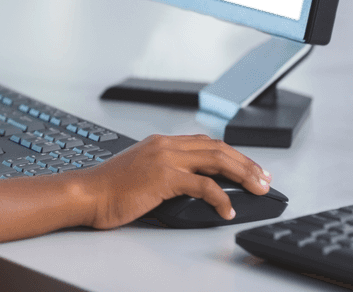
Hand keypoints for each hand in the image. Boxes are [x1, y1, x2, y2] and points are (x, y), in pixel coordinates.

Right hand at [75, 134, 272, 228]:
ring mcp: (165, 159)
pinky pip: (204, 186)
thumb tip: (192, 187)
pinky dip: (221, 198)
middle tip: (264, 179)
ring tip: (258, 190)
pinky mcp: (164, 178)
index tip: (250, 168)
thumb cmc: (109, 189)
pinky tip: (227, 210)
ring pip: (217, 161)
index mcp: (160, 142)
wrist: (88, 193)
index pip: (206, 142)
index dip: (233, 155)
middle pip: (218, 148)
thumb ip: (165, 171)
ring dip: (243, 175)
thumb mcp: (141, 171)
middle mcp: (165, 145)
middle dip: (247, 164)